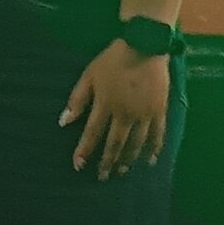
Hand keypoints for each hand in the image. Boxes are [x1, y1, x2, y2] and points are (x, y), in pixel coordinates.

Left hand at [62, 39, 172, 179]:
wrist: (144, 47)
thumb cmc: (111, 60)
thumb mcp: (88, 75)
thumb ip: (77, 99)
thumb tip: (63, 122)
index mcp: (105, 105)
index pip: (92, 133)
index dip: (85, 151)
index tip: (78, 165)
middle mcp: (125, 114)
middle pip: (115, 143)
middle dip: (107, 161)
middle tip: (102, 177)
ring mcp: (145, 114)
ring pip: (136, 143)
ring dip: (128, 159)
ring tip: (122, 172)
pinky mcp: (160, 111)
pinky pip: (158, 135)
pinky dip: (153, 149)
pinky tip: (150, 161)